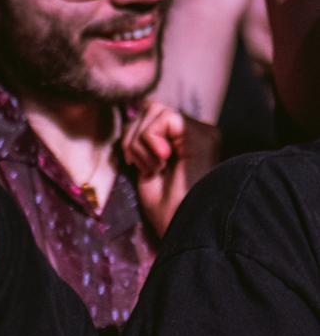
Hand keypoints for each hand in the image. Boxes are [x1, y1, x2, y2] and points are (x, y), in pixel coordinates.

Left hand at [122, 102, 221, 237]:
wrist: (182, 228)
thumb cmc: (166, 208)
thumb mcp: (147, 167)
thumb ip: (143, 140)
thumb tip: (132, 113)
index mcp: (186, 141)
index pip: (150, 114)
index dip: (133, 136)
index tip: (133, 164)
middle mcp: (198, 132)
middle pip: (149, 107)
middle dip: (133, 137)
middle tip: (144, 168)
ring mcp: (203, 132)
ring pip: (154, 109)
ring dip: (140, 142)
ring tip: (155, 169)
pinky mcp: (203, 135)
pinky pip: (165, 117)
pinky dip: (150, 140)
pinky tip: (161, 164)